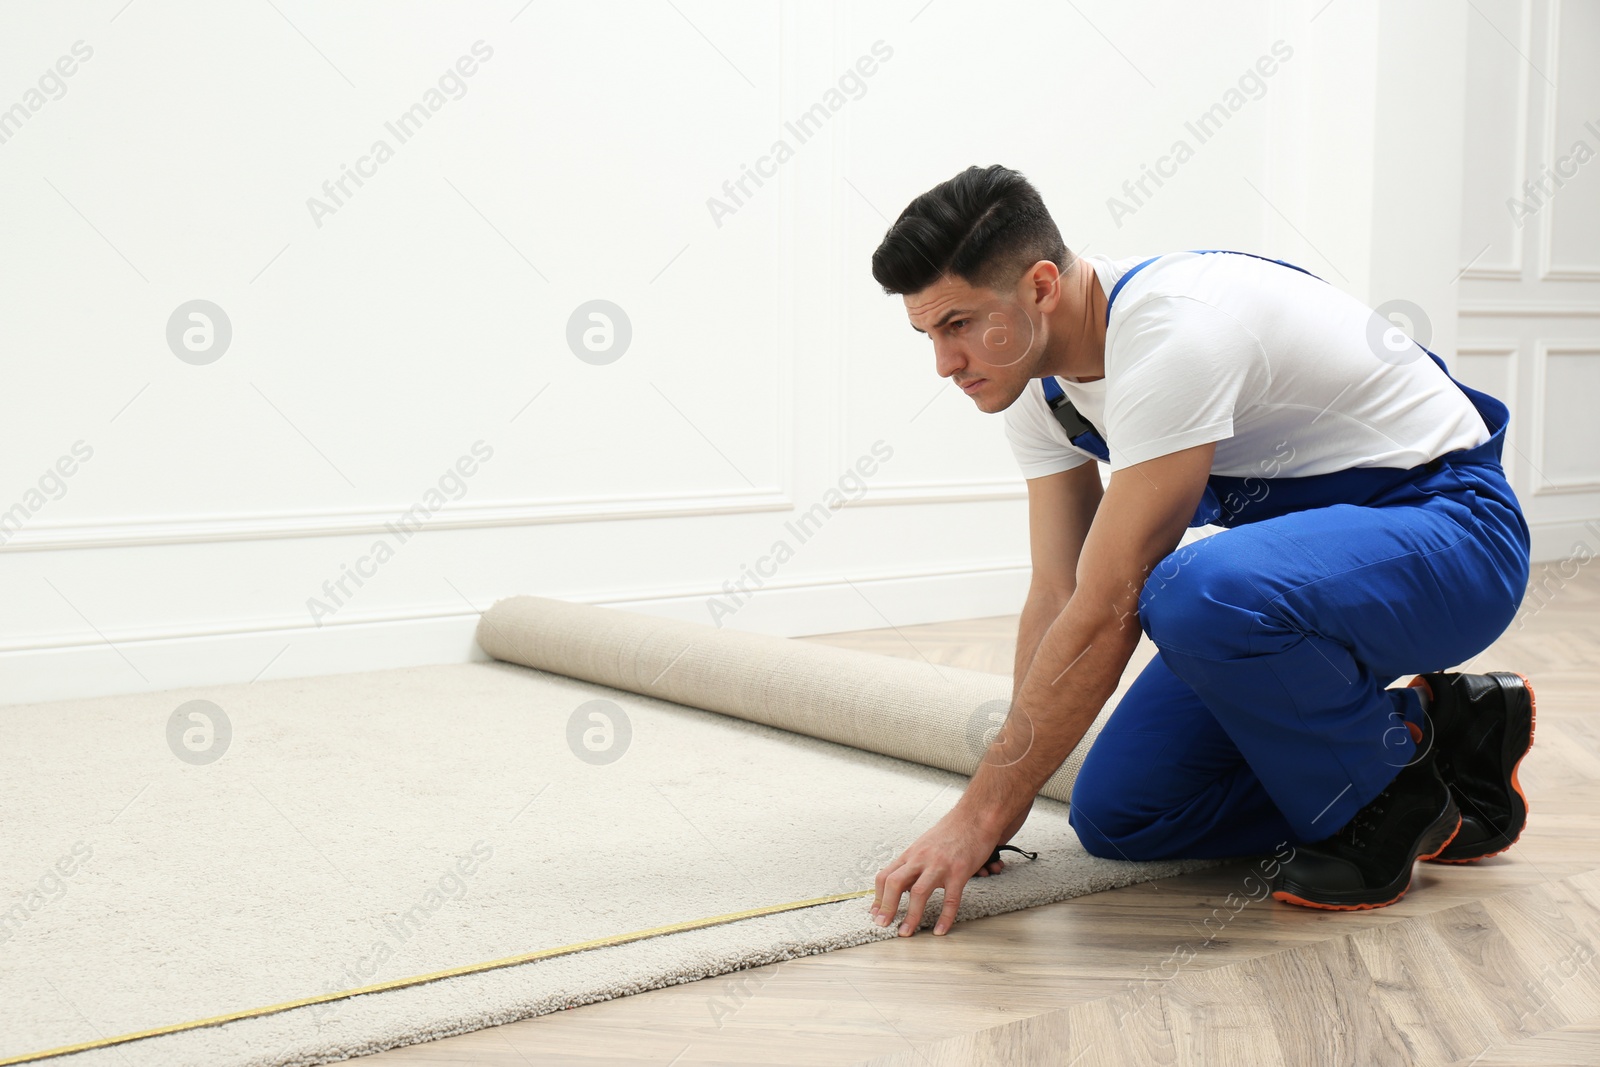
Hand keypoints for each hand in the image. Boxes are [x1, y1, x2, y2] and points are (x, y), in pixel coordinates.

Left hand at [870, 806, 997, 936]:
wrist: (975, 816)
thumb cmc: (952, 830)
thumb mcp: (925, 844)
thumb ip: (914, 863)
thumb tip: (905, 884)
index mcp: (911, 854)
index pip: (885, 875)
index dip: (877, 897)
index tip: (876, 913)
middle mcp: (921, 859)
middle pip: (894, 883)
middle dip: (886, 907)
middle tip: (883, 925)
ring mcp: (939, 865)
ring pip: (918, 892)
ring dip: (910, 916)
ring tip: (906, 933)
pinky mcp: (959, 872)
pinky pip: (950, 899)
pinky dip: (944, 917)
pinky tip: (940, 930)